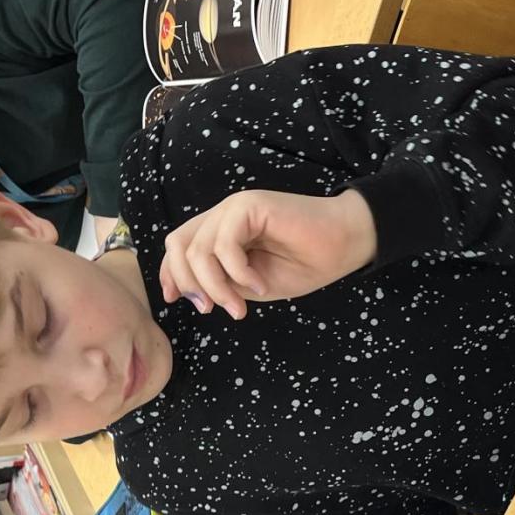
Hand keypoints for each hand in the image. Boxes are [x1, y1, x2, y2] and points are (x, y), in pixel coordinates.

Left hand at [159, 188, 376, 319]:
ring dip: (216, 286)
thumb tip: (189, 293)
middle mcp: (222, 216)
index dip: (171, 273)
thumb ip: (220, 283)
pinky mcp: (250, 206)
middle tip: (210, 309)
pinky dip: (238, 273)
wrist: (344, 245)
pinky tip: (259, 285)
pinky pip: (225, 245)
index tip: (178, 301)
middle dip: (188, 283)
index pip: (179, 247)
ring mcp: (234, 208)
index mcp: (220, 232)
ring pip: (199, 250)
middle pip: (179, 245)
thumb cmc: (304, 264)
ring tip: (240, 306)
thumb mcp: (251, 284)